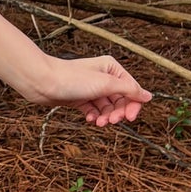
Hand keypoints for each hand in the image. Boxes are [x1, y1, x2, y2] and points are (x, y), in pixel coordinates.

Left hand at [25, 53, 151, 126]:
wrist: (42, 82)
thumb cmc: (71, 78)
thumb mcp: (105, 84)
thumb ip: (128, 90)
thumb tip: (149, 96)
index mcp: (112, 69)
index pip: (131, 90)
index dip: (133, 105)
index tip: (129, 118)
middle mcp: (104, 77)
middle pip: (120, 100)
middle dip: (117, 113)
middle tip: (111, 121)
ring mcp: (92, 89)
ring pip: (107, 108)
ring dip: (106, 117)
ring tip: (98, 122)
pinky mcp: (81, 99)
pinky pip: (94, 111)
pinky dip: (94, 116)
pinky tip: (89, 119)